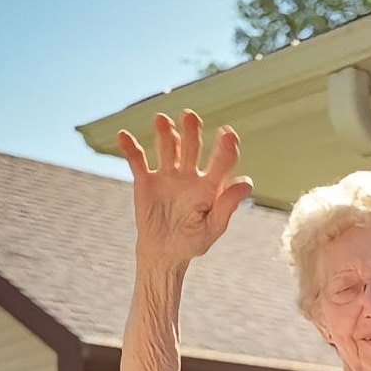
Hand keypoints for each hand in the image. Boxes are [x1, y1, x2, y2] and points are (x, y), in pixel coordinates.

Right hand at [116, 110, 253, 267]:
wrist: (164, 254)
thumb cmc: (192, 242)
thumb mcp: (213, 228)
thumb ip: (227, 205)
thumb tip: (247, 182)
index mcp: (210, 186)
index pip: (221, 162)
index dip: (225, 148)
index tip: (227, 134)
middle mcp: (190, 175)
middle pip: (192, 147)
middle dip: (191, 132)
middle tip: (190, 116)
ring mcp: (167, 175)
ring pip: (167, 148)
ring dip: (164, 133)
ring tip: (162, 121)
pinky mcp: (146, 181)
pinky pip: (138, 161)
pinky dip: (130, 148)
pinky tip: (124, 136)